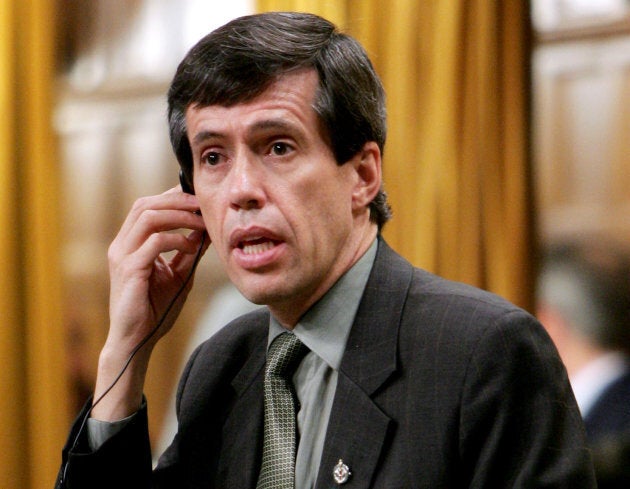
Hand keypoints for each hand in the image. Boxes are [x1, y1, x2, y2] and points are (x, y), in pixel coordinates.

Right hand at [92, 186, 209, 419]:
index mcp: (130, 243)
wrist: (137, 340)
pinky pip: (154, 241)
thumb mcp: (179, 274)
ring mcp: (122, 255)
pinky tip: (192, 246)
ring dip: (179, 215)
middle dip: (177, 200)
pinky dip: (177, 239)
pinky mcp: (129, 269)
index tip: (199, 201)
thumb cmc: (155, 309)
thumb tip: (207, 229)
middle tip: (202, 206)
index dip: (172, 198)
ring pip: (148, 216)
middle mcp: (122, 245)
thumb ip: (189, 251)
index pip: (147, 206)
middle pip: (145, 204)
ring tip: (200, 222)